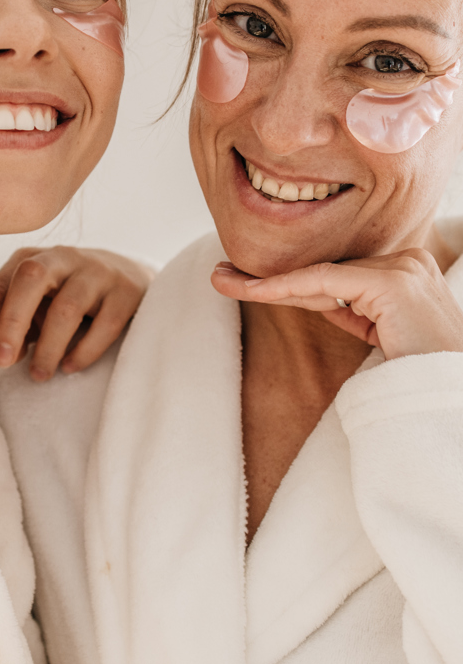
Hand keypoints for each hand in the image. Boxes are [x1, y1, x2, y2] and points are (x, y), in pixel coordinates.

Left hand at [0, 247, 153, 380]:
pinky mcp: (127, 290)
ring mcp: (97, 270)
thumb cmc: (67, 298)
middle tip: (2, 363)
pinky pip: (105, 322)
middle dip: (11, 322)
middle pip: (30, 279)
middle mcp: (61, 257)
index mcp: (28, 260)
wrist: (129, 278)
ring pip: (67, 306)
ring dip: (49, 346)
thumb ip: (12, 326)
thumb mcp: (35, 306)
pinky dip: (85, 350)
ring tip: (40, 375)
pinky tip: (71, 367)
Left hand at [211, 249, 462, 360]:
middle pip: (328, 271)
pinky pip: (326, 282)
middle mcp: (411, 261)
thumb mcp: (383, 336)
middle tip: (222, 275)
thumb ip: (358, 312)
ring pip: (322, 275)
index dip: (291, 280)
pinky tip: (252, 291)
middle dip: (272, 278)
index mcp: (411, 270)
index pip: (341, 274)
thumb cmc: (419, 377)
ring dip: (269, 283)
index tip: (246, 282)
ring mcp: (406, 269)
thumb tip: (319, 299)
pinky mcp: (395, 284)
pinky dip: (285, 286)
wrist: (449, 403)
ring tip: (223, 281)